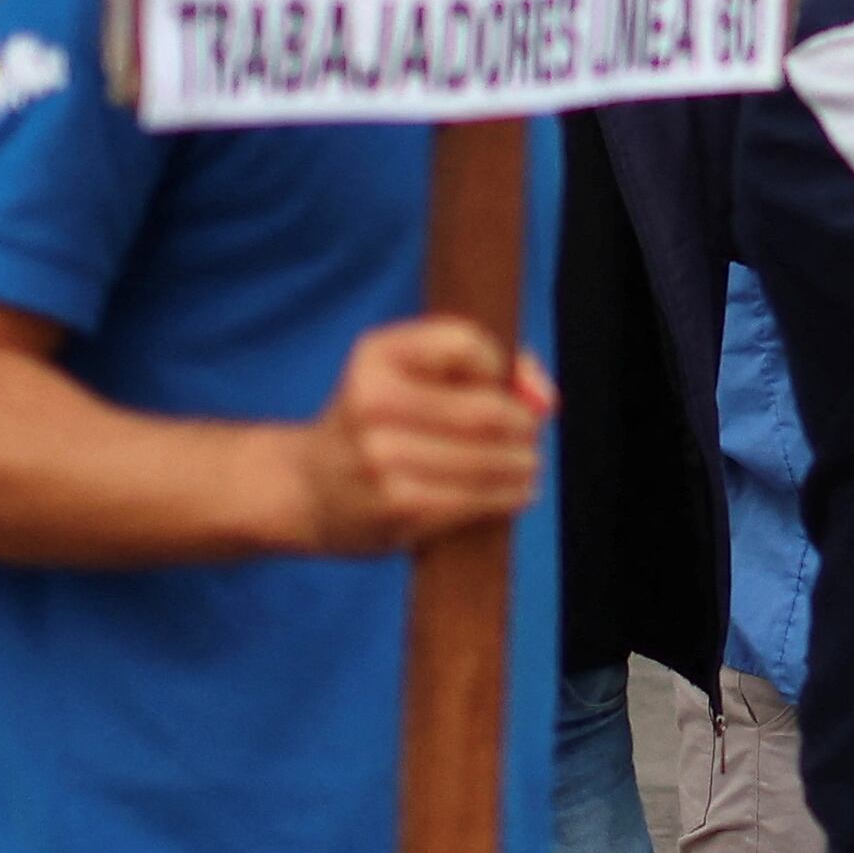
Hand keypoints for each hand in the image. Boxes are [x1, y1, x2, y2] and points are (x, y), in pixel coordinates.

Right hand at [297, 317, 553, 554]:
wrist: (307, 487)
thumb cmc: (376, 423)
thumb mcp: (407, 372)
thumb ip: (485, 365)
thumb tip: (546, 400)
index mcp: (376, 355)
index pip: (467, 344)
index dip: (503, 368)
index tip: (504, 387)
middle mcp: (373, 403)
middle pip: (487, 410)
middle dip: (524, 425)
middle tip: (529, 434)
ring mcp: (382, 459)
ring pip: (490, 458)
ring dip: (523, 463)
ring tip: (525, 465)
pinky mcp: (398, 508)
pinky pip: (477, 499)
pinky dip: (509, 494)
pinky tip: (514, 491)